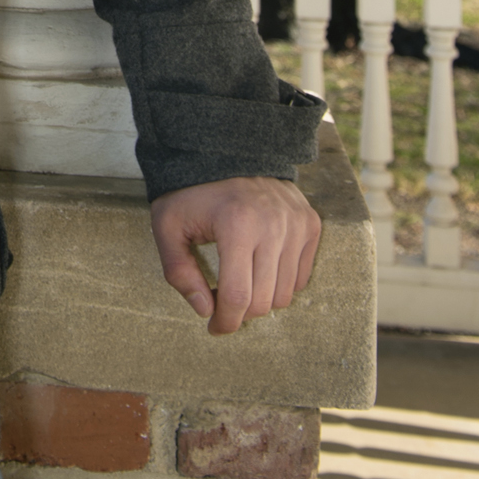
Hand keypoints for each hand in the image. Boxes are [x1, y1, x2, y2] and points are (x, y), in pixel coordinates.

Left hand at [150, 176, 320, 334]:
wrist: (225, 151)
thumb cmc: (191, 192)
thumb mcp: (168, 226)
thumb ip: (178, 272)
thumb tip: (205, 311)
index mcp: (236, 225)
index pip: (238, 297)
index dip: (224, 322)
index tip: (213, 327)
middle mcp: (274, 225)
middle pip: (265, 301)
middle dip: (240, 312)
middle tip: (221, 302)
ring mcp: (297, 224)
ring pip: (286, 294)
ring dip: (261, 299)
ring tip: (239, 283)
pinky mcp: (311, 223)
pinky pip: (301, 276)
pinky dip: (280, 283)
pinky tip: (258, 270)